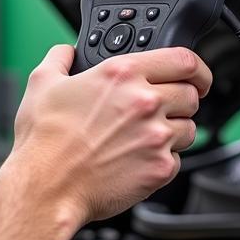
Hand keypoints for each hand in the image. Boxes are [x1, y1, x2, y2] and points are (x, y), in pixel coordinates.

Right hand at [6, 45, 211, 228]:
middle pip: (191, 95)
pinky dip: (163, 160)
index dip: (197, 68)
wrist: (47, 187)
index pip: (185, 60)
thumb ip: (60, 58)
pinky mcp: (160, 168)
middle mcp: (145, 101)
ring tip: (146, 137)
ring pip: (189, 128)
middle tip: (165, 109)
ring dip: (174, 131)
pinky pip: (178, 160)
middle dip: (183, 100)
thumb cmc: (44, 141)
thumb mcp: (42, 83)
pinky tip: (138, 160)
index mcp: (123, 74)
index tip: (197, 77)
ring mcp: (156, 136)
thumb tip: (66, 52)